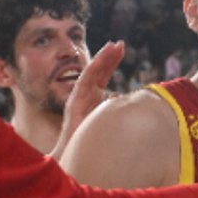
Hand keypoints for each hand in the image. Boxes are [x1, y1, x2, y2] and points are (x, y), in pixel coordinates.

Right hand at [50, 40, 123, 159]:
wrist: (75, 154)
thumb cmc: (92, 139)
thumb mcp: (109, 120)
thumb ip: (115, 108)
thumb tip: (122, 97)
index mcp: (94, 97)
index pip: (104, 75)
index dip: (112, 62)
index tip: (122, 50)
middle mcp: (86, 95)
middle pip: (98, 71)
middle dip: (109, 56)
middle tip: (120, 43)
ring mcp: (79, 97)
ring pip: (91, 73)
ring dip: (102, 58)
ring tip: (113, 46)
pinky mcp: (75, 102)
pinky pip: (84, 81)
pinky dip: (92, 69)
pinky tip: (100, 60)